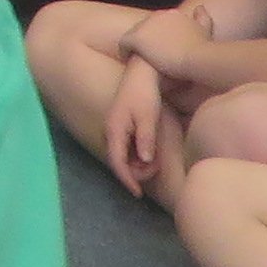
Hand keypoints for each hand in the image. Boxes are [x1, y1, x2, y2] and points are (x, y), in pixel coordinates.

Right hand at [103, 55, 164, 192]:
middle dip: (137, 171)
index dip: (127, 180)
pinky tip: (151, 150)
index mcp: (114, 130)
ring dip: (139, 163)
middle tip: (156, 167)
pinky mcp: (121, 126)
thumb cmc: (144, 93)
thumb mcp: (148, 116)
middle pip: (119, 162)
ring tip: (156, 158)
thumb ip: (145, 139)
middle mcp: (110, 132)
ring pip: (124, 156)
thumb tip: (144, 160)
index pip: (117, 163)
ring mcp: (115, 129)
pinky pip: (127, 148)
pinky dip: (138, 154)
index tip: (138, 194)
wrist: (141, 72)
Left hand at [121, 6, 196, 80]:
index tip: (161, 48)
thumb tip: (199, 7)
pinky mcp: (136, 37)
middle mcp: (157, 15)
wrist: (196, 58)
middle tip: (148, 55)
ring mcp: (145, 25)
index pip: (159, 22)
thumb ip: (202, 18)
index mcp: (173, 13)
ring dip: (135, 45)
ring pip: (134, 34)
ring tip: (137, 59)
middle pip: (145, 27)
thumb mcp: (205, 30)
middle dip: (147, 39)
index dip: (158, 36)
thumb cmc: (203, 50)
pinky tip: (127, 61)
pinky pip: (124, 44)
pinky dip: (124, 52)